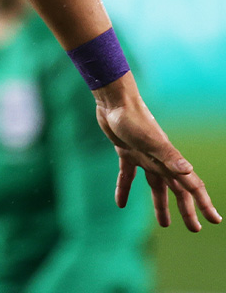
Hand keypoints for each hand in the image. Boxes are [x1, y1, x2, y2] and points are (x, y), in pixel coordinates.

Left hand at [96, 78, 220, 231]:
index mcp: (169, 161)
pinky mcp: (126, 152)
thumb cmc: (134, 119)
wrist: (114, 101)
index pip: (191, 186)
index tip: (214, 220)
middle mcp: (159, 161)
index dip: (203, 203)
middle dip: (186, 209)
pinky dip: (125, 189)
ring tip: (164, 224)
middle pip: (176, 190)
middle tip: (194, 229)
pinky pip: (127, 176)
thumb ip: (169, 157)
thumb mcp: (151, 141)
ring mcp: (143, 156)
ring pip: (155, 186)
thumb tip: (189, 171)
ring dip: (160, 204)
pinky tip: (120, 204)